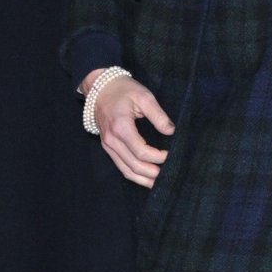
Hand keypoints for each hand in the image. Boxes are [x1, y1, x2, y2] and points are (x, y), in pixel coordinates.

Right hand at [81, 70, 174, 186]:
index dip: (158, 157)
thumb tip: (171, 131)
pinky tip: (146, 178)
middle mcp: (112, 140)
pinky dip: (134, 174)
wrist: (100, 87)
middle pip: (133, 165)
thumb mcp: (144, 96)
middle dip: (152, 173)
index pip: (141, 152)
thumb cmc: (123, 90)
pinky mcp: (108, 147)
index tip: (170, 154)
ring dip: (143, 179)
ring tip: (159, 184)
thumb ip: (158, 115)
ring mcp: (108, 145)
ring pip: (126, 170)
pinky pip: (120, 166)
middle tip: (168, 174)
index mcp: (121, 127)